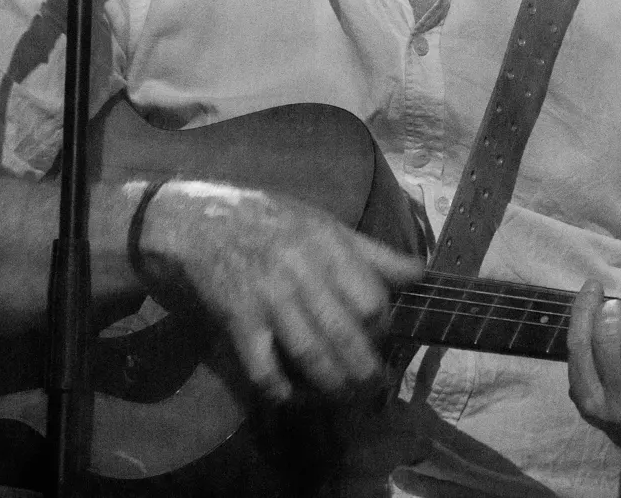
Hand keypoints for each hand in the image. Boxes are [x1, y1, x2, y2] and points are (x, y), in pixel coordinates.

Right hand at [135, 181, 424, 401]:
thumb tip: (421, 273)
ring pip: (311, 358)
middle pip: (346, 336)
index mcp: (327, 247)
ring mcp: (268, 301)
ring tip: (347, 398)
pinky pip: (264, 370)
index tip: (382, 336)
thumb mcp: (324, 224)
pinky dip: (282, 392)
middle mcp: (301, 274)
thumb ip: (372, 253)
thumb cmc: (270, 221)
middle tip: (375, 386)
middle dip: (366, 372)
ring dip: (334, 387)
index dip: (383, 326)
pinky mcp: (238, 322)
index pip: (371, 302)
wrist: (199, 221)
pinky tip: (294, 396)